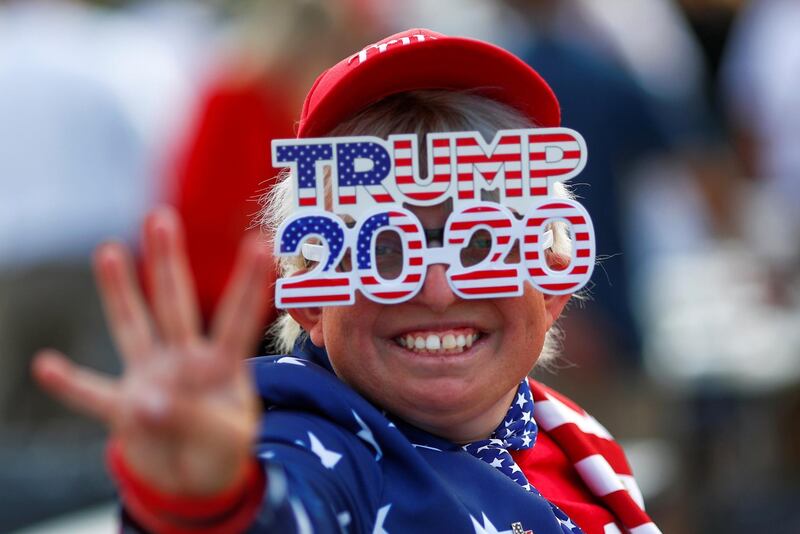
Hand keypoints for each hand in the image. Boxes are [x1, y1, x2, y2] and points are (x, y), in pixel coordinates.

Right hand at [32, 207, 272, 496]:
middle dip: (169, 263)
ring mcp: (150, 379)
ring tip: (108, 249)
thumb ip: (195, 422)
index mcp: (220, 366)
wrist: (191, 480)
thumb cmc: (220, 450)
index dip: (249, 285)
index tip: (261, 245)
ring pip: (132, 326)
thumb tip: (145, 403)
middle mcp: (183, 361)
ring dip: (120, 291)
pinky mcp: (121, 409)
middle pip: (175, 304)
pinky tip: (44, 364)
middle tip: (161, 217)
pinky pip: (90, 394)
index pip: (237, 319)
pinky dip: (68, 384)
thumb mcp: (227, 441)